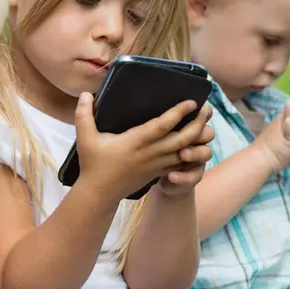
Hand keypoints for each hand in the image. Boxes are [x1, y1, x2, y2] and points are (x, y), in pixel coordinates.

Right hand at [73, 92, 204, 201]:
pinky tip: (199, 144)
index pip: (162, 126)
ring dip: (198, 138)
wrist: (100, 194)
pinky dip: (192, 154)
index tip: (191, 101)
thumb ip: (84, 115)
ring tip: (206, 124)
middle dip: (197, 124)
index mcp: (135, 142)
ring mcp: (156, 165)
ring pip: (185, 151)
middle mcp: (149, 153)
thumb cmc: (93, 165)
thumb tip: (83, 94)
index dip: (178, 113)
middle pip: (181, 138)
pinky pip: (180, 164)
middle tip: (206, 109)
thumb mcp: (85, 139)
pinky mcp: (157, 173)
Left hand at [155, 104, 215, 197]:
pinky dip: (185, 176)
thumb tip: (141, 103)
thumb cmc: (146, 146)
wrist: (150, 174)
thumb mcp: (148, 132)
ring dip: (195, 153)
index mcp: (186, 126)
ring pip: (206, 152)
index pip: (202, 115)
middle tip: (189, 131)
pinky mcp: (192, 175)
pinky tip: (171, 176)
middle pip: (208, 132)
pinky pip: (196, 176)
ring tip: (182, 154)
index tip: (197, 106)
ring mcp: (196, 159)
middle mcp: (195, 141)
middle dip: (201, 131)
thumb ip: (154, 121)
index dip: (204, 111)